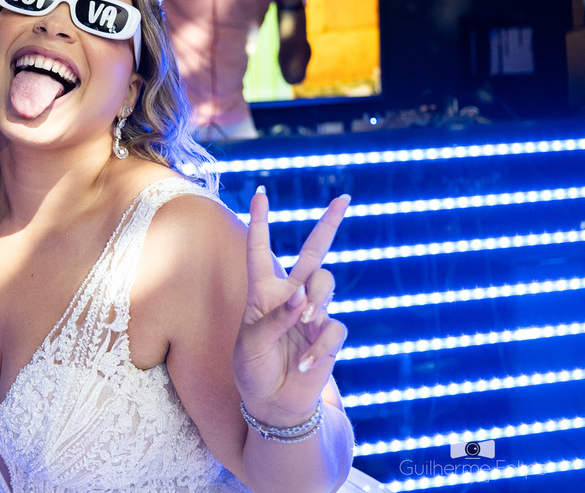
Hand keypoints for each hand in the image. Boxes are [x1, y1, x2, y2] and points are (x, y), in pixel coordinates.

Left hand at [233, 187, 348, 426]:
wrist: (274, 403)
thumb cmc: (254, 369)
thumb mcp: (251, 344)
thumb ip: (274, 318)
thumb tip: (301, 298)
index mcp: (263, 292)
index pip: (261, 250)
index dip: (260, 221)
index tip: (260, 192)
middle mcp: (290, 296)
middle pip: (313, 253)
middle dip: (329, 224)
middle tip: (344, 199)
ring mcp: (313, 314)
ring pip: (326, 284)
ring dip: (316, 299)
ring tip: (305, 320)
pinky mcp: (329, 335)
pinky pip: (333, 329)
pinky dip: (319, 347)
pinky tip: (305, 364)